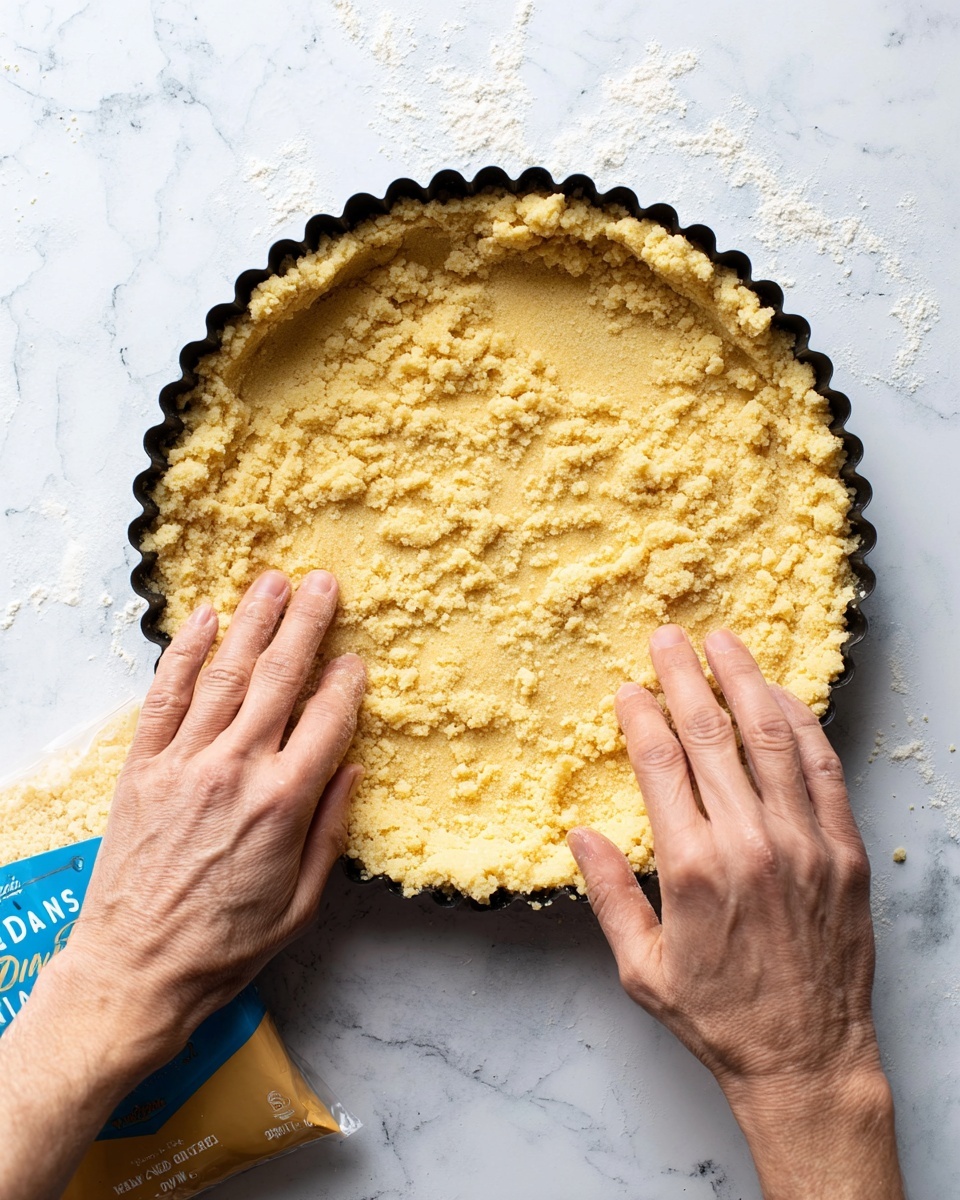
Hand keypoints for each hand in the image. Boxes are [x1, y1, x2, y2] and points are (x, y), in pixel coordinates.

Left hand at [0, 569, 365, 1199]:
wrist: (136, 970)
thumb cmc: (227, 946)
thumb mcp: (303, 903)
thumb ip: (331, 830)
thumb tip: (352, 770)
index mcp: (285, 803)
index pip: (327, 720)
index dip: (346, 682)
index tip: (356, 657)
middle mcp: (236, 770)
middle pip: (279, 679)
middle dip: (306, 625)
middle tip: (323, 583)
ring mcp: (185, 763)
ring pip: (226, 675)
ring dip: (252, 623)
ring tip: (273, 582)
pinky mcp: (144, 768)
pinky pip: (167, 697)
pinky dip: (185, 654)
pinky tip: (202, 619)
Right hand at [568, 625, 903, 1199]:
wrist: (807, 1059)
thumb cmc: (719, 1018)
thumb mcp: (642, 969)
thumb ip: (609, 894)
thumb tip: (578, 835)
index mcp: (691, 870)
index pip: (659, 765)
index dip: (641, 717)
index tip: (628, 688)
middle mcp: (748, 845)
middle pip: (711, 738)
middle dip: (684, 679)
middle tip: (667, 638)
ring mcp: (804, 844)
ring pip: (771, 739)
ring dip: (745, 682)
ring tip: (725, 642)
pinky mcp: (845, 852)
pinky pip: (823, 770)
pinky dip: (802, 725)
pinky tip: (782, 696)